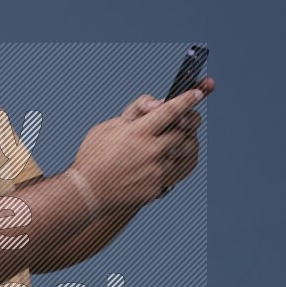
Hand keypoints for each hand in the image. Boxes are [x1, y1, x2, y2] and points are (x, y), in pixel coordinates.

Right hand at [72, 80, 213, 209]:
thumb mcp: (107, 126)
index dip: (187, 100)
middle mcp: (151, 151)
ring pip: (182, 152)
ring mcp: (156, 171)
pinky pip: (174, 171)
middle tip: (183, 121)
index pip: (171, 111)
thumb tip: (157, 104)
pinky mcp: (157, 187)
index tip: (198, 93)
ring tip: (165, 143)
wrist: (87, 193)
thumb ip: (134, 112)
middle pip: (183, 131)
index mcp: (137, 132)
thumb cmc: (94, 156)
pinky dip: (169, 163)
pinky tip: (158, 162)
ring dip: (178, 144)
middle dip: (186, 123)